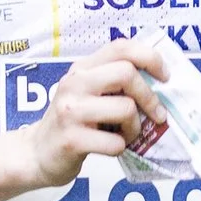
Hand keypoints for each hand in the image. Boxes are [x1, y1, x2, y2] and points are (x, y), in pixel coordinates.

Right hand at [17, 42, 166, 188]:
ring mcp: (71, 111)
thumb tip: (158, 81)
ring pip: (125, 108)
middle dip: (149, 96)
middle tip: (155, 115)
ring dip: (135, 127)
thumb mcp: (87, 92)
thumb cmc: (71, 123)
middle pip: (126, 73)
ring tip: (126, 135)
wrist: (36, 153)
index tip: (165, 77)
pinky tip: (110, 147)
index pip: (121, 47)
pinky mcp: (72, 140)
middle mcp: (74, 84)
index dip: (150, 57)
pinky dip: (121, 147)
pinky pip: (115, 142)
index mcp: (82, 68)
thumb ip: (113, 81)